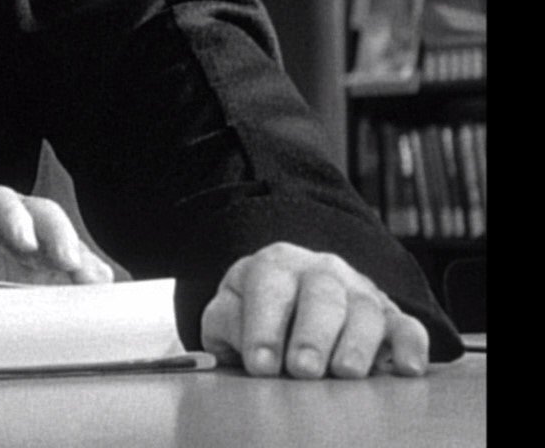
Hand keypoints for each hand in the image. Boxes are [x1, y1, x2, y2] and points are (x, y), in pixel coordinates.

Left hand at [0, 179, 114, 283]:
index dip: (14, 218)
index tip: (24, 242)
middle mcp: (19, 216)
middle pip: (45, 215)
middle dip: (59, 237)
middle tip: (68, 262)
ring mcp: (43, 241)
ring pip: (70, 243)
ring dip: (83, 262)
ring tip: (92, 283)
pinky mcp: (61, 268)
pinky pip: (82, 270)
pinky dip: (91, 282)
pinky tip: (99, 295)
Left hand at [200, 242, 427, 378]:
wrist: (289, 305)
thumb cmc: (252, 317)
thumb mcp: (226, 317)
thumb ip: (227, 327)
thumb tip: (233, 355)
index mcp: (274, 265)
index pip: (269, 288)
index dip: (264, 327)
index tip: (261, 366)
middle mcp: (320, 270)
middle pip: (322, 294)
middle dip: (313, 334)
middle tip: (303, 370)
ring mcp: (358, 290)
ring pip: (366, 309)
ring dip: (356, 343)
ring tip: (344, 373)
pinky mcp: (390, 315)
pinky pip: (407, 326)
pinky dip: (412, 346)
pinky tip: (406, 369)